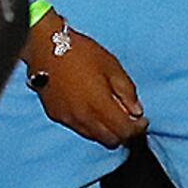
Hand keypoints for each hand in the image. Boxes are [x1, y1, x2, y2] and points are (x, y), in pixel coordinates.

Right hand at [26, 17, 144, 145]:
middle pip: (110, 141)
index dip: (137, 129)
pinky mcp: (56, 115)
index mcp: (100, 105)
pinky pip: (79, 128)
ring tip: (109, 112)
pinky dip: (89, 124)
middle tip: (127, 118)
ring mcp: (68, 119)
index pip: (125, 132)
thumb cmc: (81, 52)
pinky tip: (90, 108)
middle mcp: (84, 118)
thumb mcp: (111, 65)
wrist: (45, 46)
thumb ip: (126, 91)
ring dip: (106, 130)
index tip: (142, 120)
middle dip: (123, 133)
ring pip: (94, 137)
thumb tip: (137, 112)